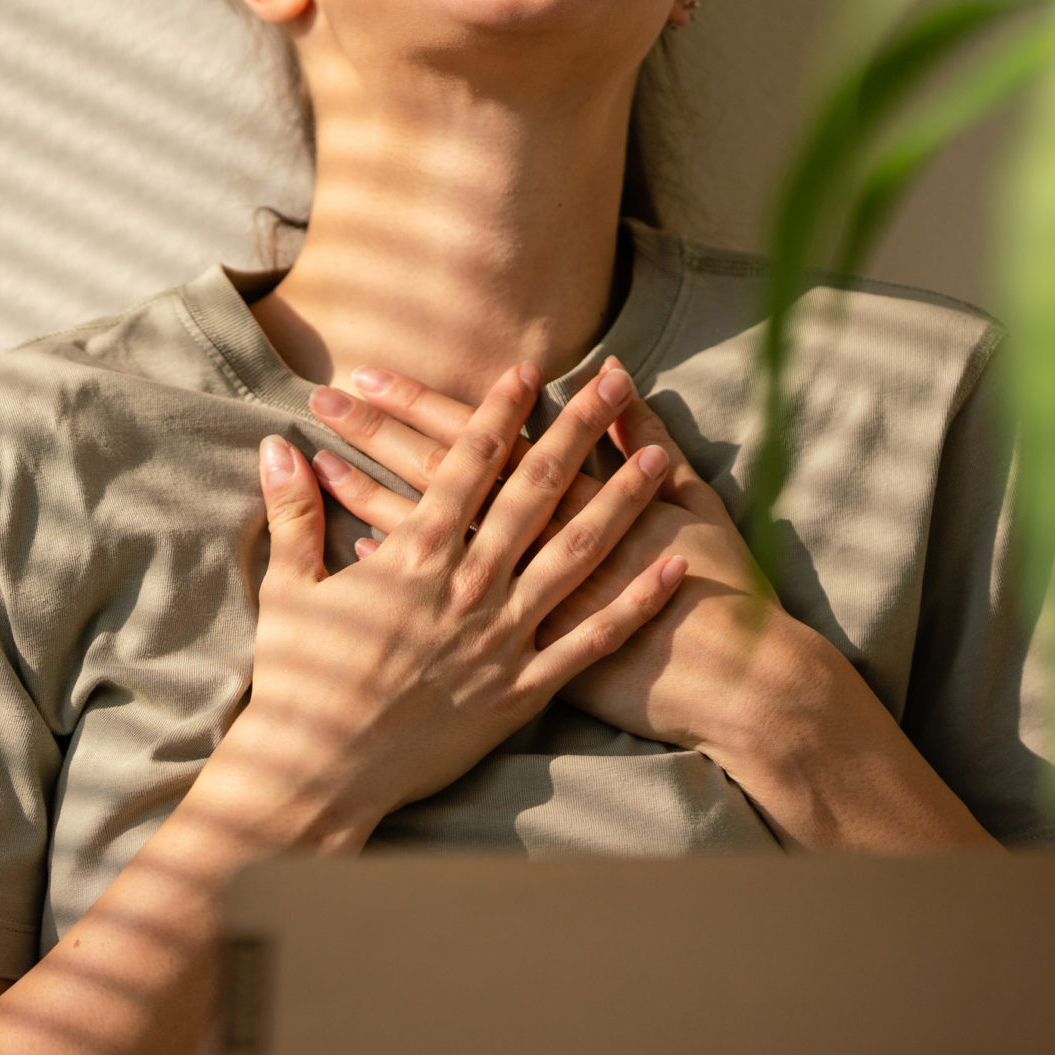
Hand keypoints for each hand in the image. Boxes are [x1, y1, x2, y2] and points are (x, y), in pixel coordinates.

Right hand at [214, 362, 687, 846]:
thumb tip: (276, 445)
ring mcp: (502, 638)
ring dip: (621, 503)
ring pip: (574, 556)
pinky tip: (673, 569)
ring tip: (660, 459)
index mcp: (414, 557)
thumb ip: (292, 514)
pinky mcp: (522, 691)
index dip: (500, 413)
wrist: (319, 773)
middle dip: (578, 432)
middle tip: (615, 383)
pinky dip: (636, 603)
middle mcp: (468, 587)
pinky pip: (590, 641)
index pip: (467, 465)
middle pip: (535, 492)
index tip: (530, 371)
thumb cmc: (298, 682)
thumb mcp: (287, 590)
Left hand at [300, 362, 997, 852]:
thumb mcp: (693, 503)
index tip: (370, 372)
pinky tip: (358, 547)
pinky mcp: (510, 656)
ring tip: (323, 460)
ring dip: (372, 496)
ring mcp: (511, 605)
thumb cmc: (719, 588)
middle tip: (328, 396)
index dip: (421, 405)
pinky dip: (402, 579)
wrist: (731, 683)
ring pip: (427, 539)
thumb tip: (618, 379)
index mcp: (565, 503)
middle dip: (380, 434)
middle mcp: (527, 548)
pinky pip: (435, 607)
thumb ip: (651, 437)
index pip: (476, 439)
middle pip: (436, 477)